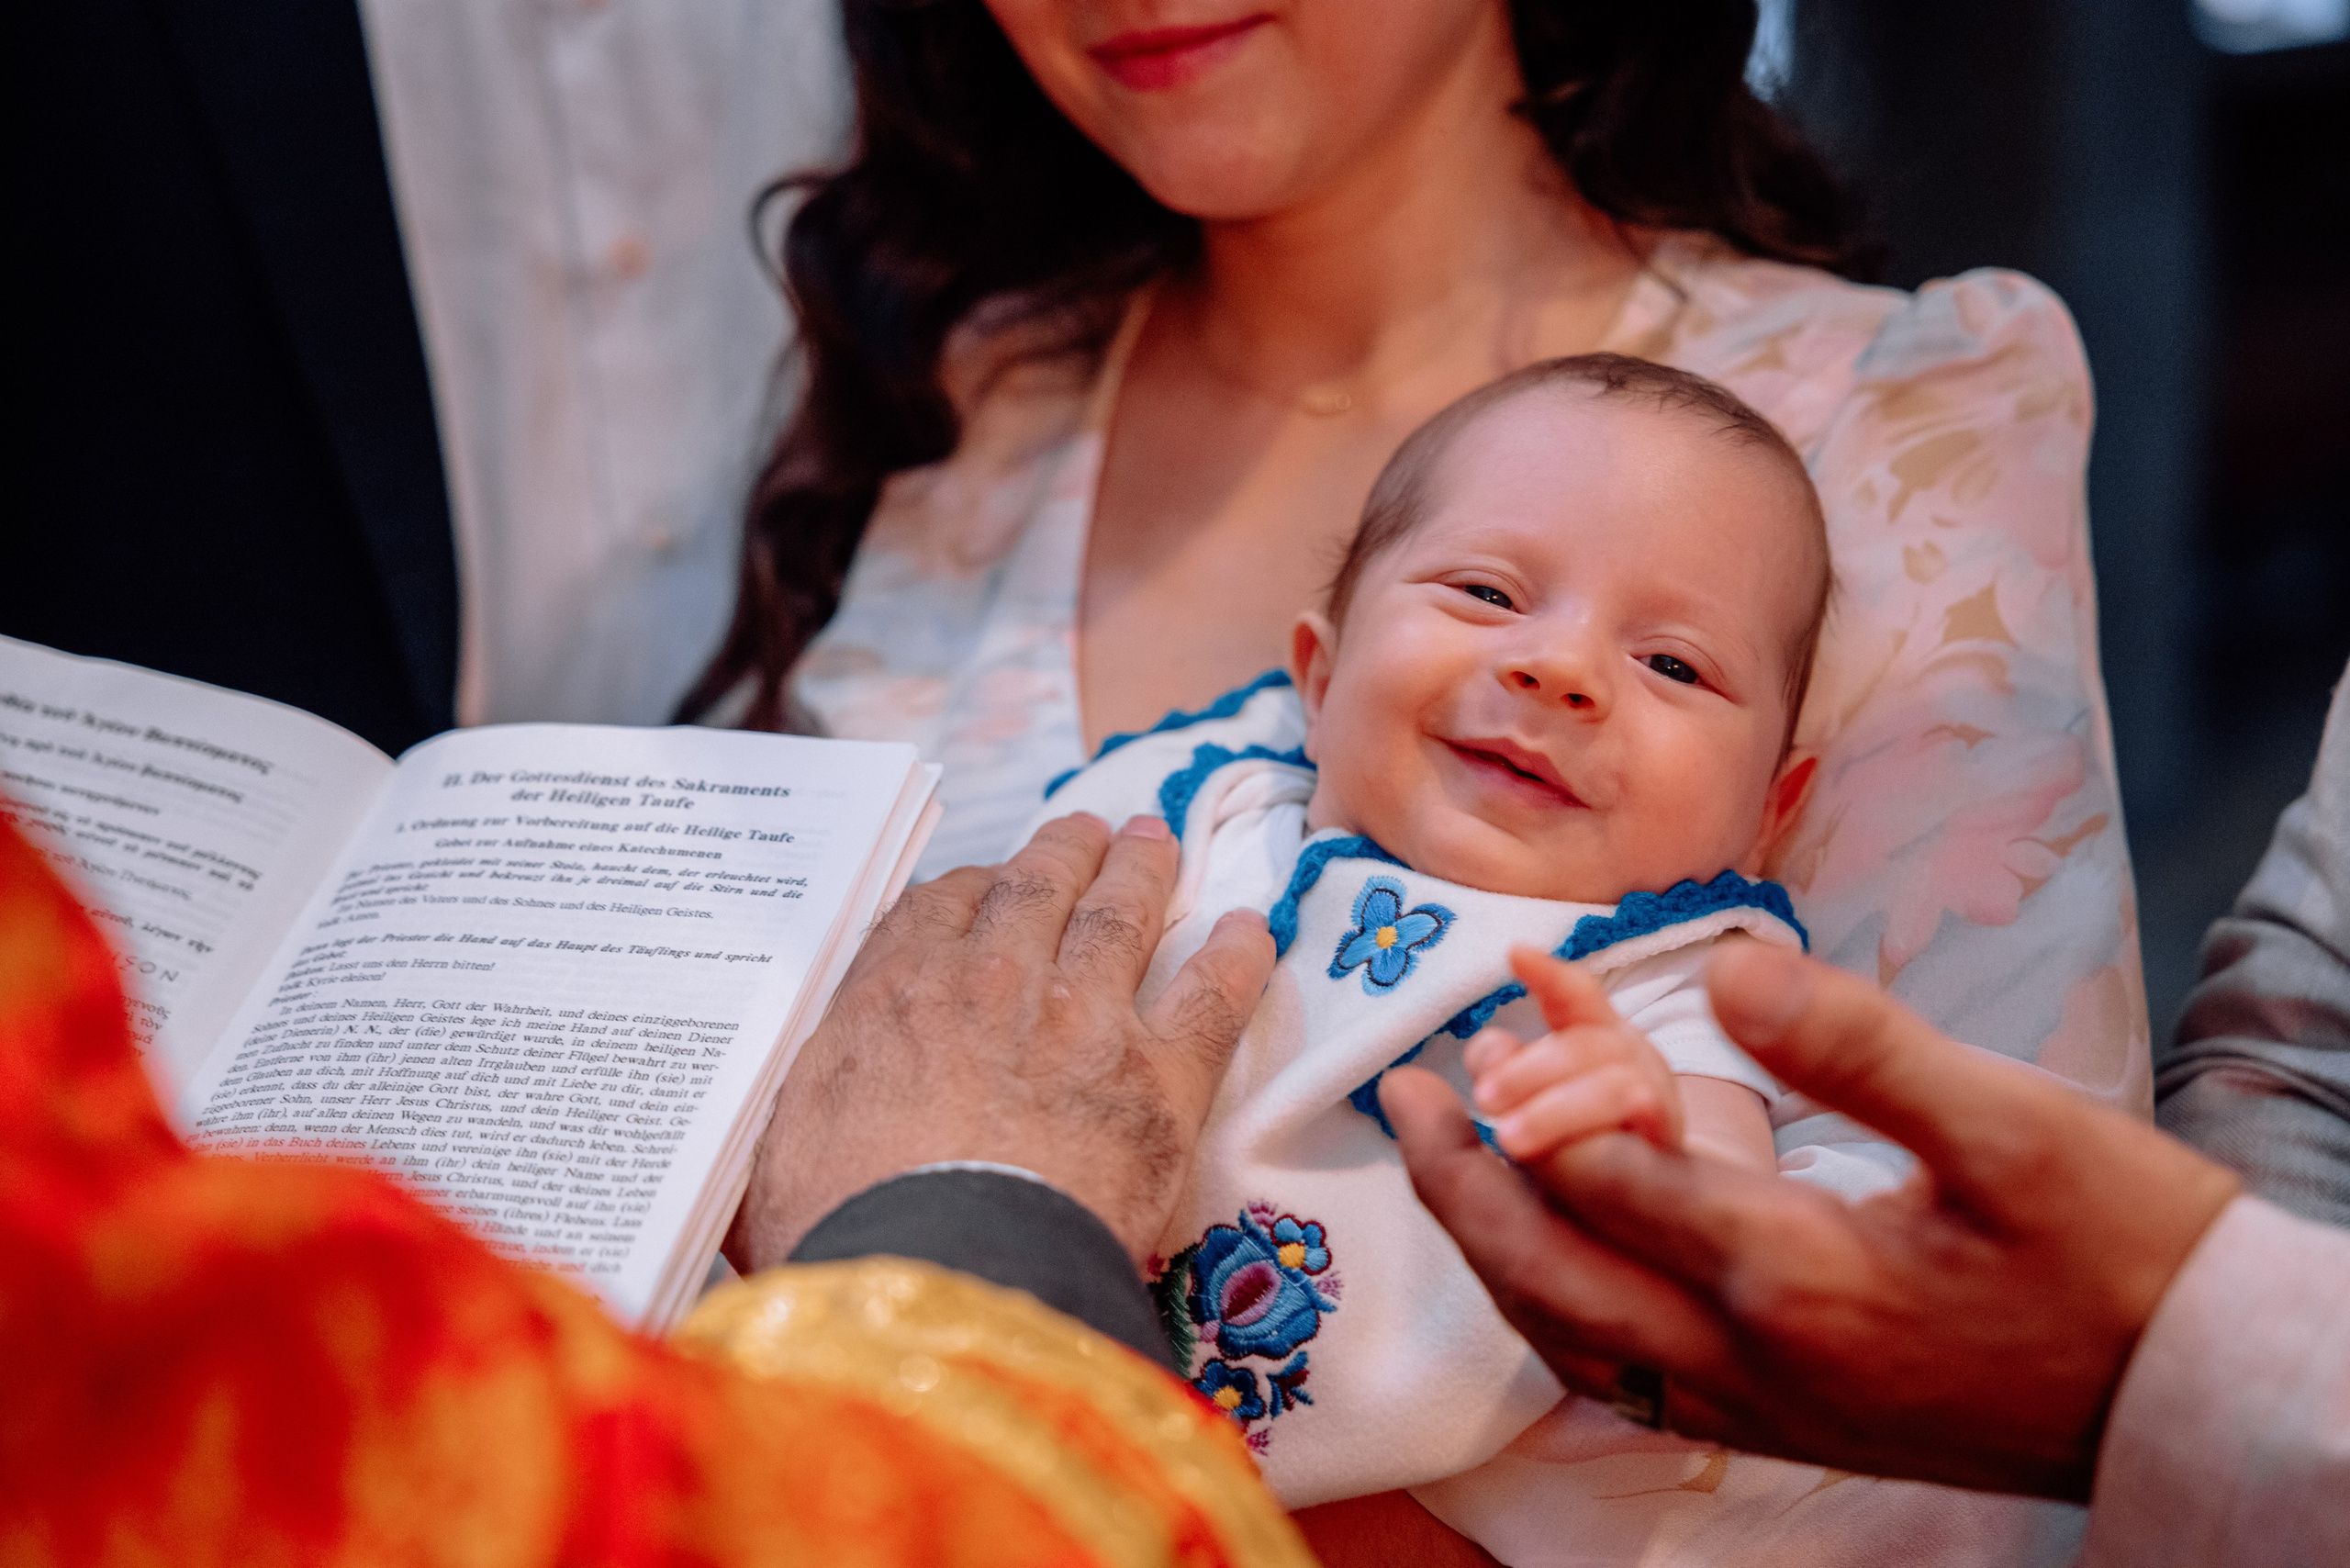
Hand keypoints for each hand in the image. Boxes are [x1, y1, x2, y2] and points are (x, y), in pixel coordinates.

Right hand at [732, 813, 1274, 1269]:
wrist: (943, 1278)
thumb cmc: (846, 1234)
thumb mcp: (776, 1165)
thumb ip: (791, 1132)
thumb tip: (753, 1163)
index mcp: (893, 996)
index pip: (939, 910)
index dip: (974, 891)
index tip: (991, 888)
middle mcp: (991, 983)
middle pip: (1037, 887)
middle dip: (1066, 849)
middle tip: (1092, 828)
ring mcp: (1082, 1018)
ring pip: (1121, 914)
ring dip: (1142, 870)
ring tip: (1157, 841)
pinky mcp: (1160, 1074)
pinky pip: (1212, 993)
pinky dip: (1238, 954)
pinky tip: (1254, 928)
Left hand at [1385, 940, 2240, 1500]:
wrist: (2192, 1397)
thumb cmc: (2119, 1252)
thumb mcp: (2012, 1126)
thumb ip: (1856, 1045)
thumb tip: (1727, 969)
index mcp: (1791, 1272)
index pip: (1606, 1175)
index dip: (1539, 1085)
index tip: (1492, 1010)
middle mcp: (1746, 1358)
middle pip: (1548, 1273)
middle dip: (1463, 1182)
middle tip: (1405, 1095)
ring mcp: (1756, 1405)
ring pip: (1571, 1338)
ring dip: (1497, 1246)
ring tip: (1452, 1160)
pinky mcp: (1779, 1423)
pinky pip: (1625, 1376)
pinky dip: (1562, 1311)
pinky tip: (1548, 1261)